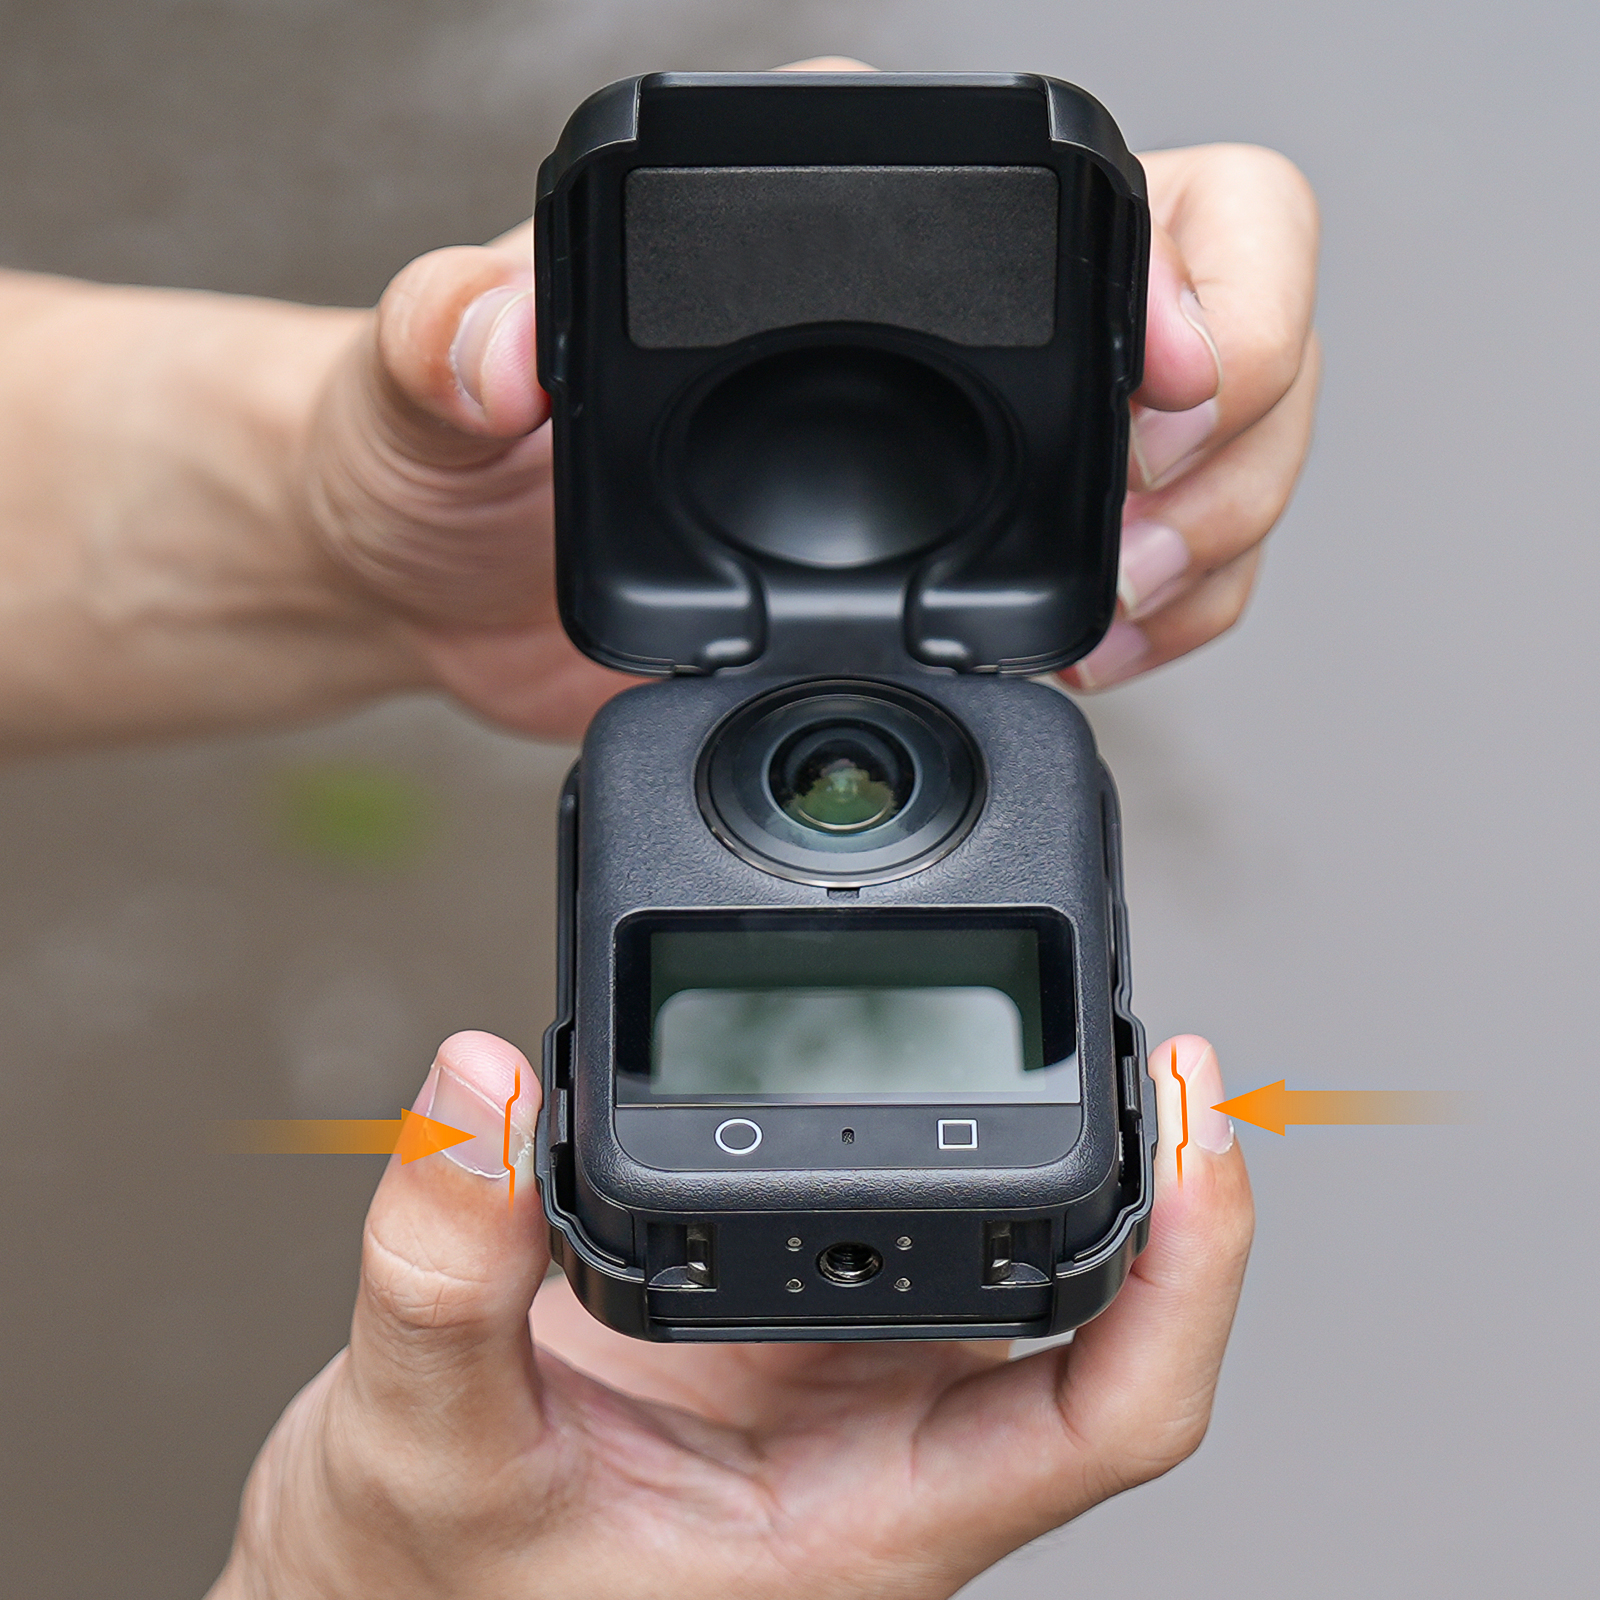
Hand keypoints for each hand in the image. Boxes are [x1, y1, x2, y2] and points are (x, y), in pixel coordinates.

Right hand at [210, 1032, 1251, 1598]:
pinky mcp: (768, 1320)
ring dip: (1035, 1143)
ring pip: (987, 1251)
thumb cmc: (427, 1597)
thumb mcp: (417, 1454)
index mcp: (865, 1517)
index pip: (1112, 1410)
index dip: (1195, 1273)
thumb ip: (445, 1278)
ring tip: (1053, 1018)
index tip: (1206, 1122)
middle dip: (1144, 1172)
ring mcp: (830, 1375)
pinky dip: (900, 1130)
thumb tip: (480, 1092)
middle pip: (1083, 1303)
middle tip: (1161, 1044)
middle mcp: (879, 1440)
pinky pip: (876, 1213)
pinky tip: (881, 1054)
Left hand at [299, 124, 1317, 739]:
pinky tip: (1105, 649)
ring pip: (1211, 445)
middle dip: (1237, 438)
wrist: (440, 581)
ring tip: (1130, 613)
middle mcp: (946, 314)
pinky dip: (1169, 615)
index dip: (1204, 279)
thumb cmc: (430, 457)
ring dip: (1221, 534)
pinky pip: (1145, 562)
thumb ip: (447, 338)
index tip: (1168, 392)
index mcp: (852, 218)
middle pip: (1220, 314)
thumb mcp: (415, 393)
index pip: (1120, 190)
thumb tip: (505, 341)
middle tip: (1144, 548)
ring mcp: (978, 435)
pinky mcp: (970, 548)